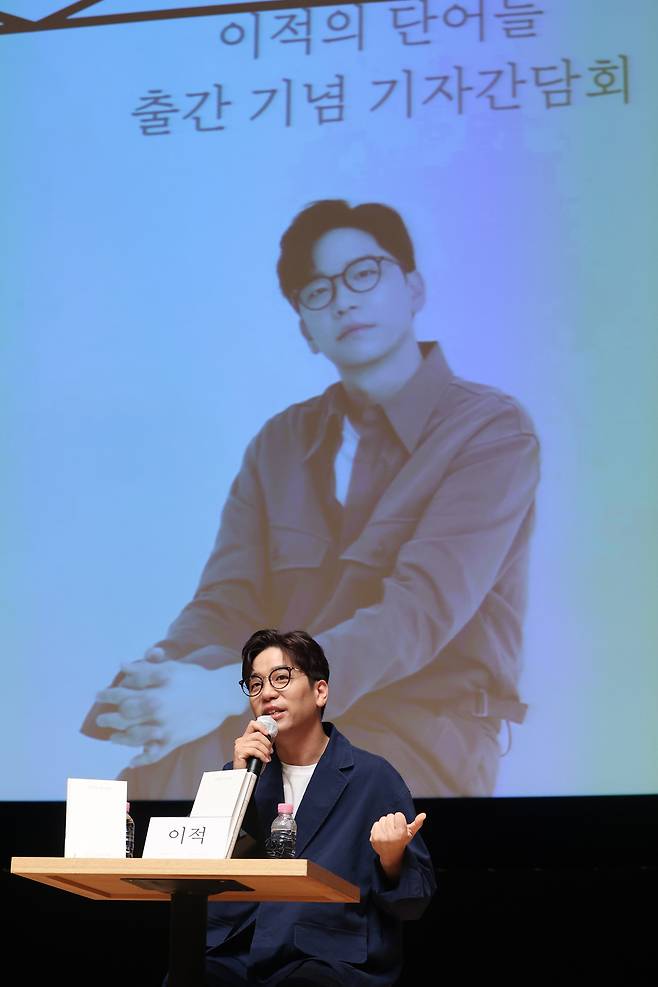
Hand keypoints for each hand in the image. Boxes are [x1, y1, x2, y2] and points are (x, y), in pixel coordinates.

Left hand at [94, 649, 245, 766]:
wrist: (219, 695)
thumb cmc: (194, 678)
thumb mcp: (169, 669)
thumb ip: (145, 670)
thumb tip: (122, 666)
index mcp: (152, 695)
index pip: (122, 696)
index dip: (108, 695)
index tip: (98, 695)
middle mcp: (155, 715)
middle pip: (125, 719)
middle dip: (110, 719)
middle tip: (101, 719)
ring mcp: (164, 731)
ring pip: (135, 738)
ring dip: (121, 738)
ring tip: (113, 737)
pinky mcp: (173, 741)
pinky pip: (155, 754)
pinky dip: (142, 759)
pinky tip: (132, 760)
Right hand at [232, 719, 273, 769]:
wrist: (244, 775)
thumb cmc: (251, 764)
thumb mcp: (258, 751)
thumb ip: (262, 743)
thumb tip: (271, 737)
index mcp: (245, 738)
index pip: (252, 724)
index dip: (261, 726)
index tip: (268, 733)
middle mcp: (241, 740)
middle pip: (257, 735)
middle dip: (267, 743)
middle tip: (270, 751)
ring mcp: (239, 746)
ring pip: (257, 743)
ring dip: (265, 751)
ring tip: (267, 757)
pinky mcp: (239, 752)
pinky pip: (254, 751)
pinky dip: (262, 755)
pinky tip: (265, 760)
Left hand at [369, 811, 426, 879]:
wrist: (391, 854)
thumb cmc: (402, 840)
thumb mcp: (410, 833)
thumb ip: (417, 824)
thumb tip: (424, 814)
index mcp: (401, 834)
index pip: (398, 815)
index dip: (400, 820)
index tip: (400, 827)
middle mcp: (391, 836)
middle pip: (390, 816)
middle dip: (392, 821)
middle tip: (394, 831)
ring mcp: (381, 838)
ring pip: (382, 819)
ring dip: (385, 824)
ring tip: (388, 832)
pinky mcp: (374, 838)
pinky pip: (376, 824)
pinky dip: (379, 827)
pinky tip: (382, 834)